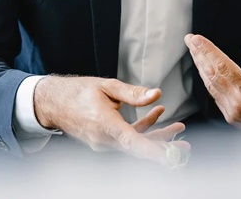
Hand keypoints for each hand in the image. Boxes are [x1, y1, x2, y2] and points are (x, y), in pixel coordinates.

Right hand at [33, 76, 189, 165]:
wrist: (54, 103)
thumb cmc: (78, 92)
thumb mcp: (107, 86)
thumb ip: (133, 93)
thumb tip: (157, 94)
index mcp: (104, 124)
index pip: (132, 142)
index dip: (152, 150)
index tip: (170, 156)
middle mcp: (104, 139)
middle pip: (139, 147)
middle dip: (164, 147)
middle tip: (186, 147)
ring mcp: (104, 142)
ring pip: (136, 144)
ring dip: (158, 137)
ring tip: (180, 127)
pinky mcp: (105, 140)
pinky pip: (128, 138)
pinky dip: (144, 128)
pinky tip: (158, 114)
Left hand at [185, 27, 240, 144]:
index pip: (222, 66)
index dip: (207, 51)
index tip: (196, 38)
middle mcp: (236, 103)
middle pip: (211, 74)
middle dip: (199, 55)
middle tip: (190, 39)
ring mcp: (231, 112)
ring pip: (210, 85)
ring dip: (201, 66)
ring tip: (194, 50)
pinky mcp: (230, 117)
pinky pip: (215, 95)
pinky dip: (208, 79)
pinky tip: (205, 68)